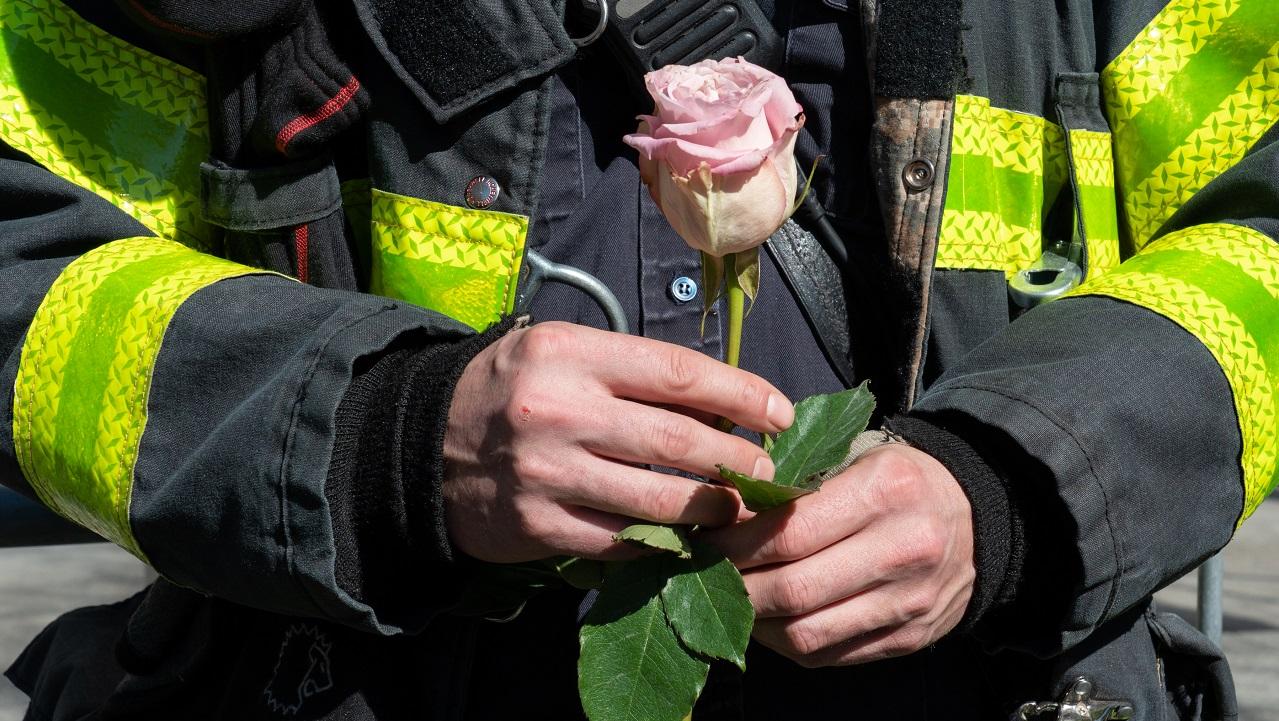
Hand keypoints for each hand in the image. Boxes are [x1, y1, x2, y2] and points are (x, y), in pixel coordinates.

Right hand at [443, 321, 793, 563]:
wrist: (423, 445)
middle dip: (737, 461)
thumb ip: (631, 371)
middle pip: (675, 440)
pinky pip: (620, 539)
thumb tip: (723, 402)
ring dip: (711, 508)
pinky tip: (683, 534)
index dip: (739, 395)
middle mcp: (557, 409)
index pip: (676, 371)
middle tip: (769, 473)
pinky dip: (661, 540)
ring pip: (656, 499)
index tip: (779, 413)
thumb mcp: (562, 354)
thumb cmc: (512, 391)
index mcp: (569, 352)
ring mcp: (546, 472)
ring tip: (738, 508)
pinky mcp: (538, 525)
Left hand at [703, 444, 973, 666]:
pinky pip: (829, 656)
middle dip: (736, 588)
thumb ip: (795, 485)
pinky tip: (769, 620)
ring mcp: (909, 602)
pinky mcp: (909, 639)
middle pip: (794, 590)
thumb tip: (720, 515)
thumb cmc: (897, 479)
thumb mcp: (855, 457)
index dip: (734, 545)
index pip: (790, 533)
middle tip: (703, 576)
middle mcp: (903, 549)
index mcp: (886, 491)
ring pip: (807, 634)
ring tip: (732, 600)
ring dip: (755, 623)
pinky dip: (787, 644)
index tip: (702, 541)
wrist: (976, 514)